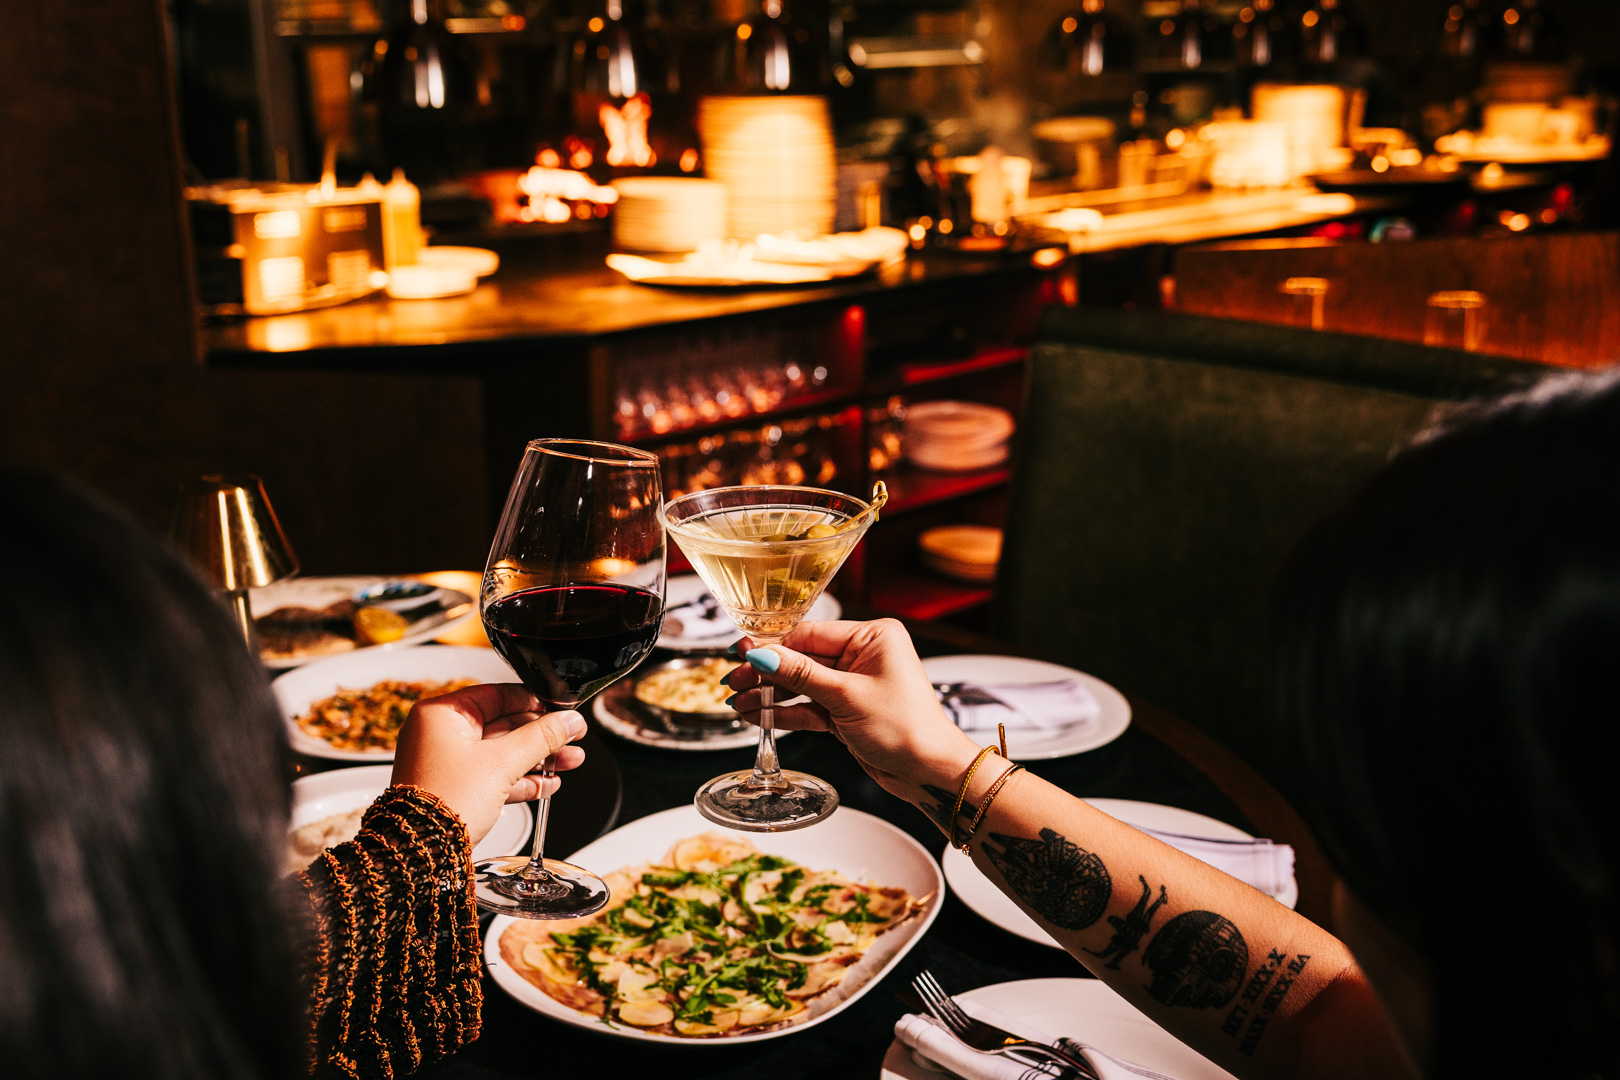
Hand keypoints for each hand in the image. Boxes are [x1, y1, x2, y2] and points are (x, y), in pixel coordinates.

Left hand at [391, 683, 586, 844]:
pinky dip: (520, 779)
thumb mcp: (501, 763)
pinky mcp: (455, 788)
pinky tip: (546, 783)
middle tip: (570, 736)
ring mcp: (447, 763)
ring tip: (569, 760)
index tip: (559, 711)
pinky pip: (493, 776)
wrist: (423, 853)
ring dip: (537, 759)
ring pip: (501, 753)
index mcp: (441, 715)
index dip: (533, 702)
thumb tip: (569, 721)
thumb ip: (541, 738)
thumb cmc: (445, 803)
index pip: (496, 695)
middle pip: (503, 725)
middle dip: (541, 736)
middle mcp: (440, 735)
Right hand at [724, 619, 977, 803]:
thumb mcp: (846, 696)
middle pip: (802, 658)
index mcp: (873, 637)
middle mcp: (864, 656)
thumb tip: (763, 655)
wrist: (928, 772)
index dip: (773, 645)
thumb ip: (800, 674)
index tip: (742, 652)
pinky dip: (785, 712)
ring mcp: (854, 684)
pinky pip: (809, 706)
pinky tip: (759, 715)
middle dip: (767, 672)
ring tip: (739, 702)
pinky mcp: (847, 710)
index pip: (810, 633)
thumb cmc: (907, 729)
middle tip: (734, 681)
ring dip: (771, 694)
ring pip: (801, 684)